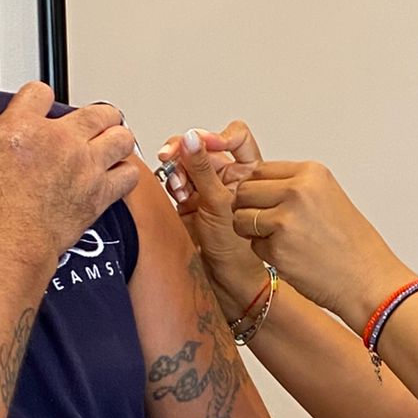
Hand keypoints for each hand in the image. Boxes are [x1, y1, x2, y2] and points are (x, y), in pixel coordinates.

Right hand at [0, 83, 137, 272]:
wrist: (1, 242)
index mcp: (24, 124)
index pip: (40, 92)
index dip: (39, 97)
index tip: (40, 106)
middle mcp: (60, 140)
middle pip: (98, 111)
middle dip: (99, 115)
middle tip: (96, 122)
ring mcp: (83, 166)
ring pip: (121, 138)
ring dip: (118, 139)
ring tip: (113, 144)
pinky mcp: (98, 195)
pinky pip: (128, 176)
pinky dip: (126, 175)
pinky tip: (118, 177)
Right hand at [156, 124, 268, 318]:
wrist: (222, 280)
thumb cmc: (236, 250)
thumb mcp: (220, 203)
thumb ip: (203, 168)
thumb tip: (192, 138)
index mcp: (247, 172)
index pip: (235, 137)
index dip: (219, 136)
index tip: (205, 143)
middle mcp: (226, 177)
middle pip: (202, 146)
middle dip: (186, 151)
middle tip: (173, 156)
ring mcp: (206, 188)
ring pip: (185, 162)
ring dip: (177, 169)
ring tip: (180, 185)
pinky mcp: (188, 200)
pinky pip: (174, 179)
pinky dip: (171, 182)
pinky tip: (176, 193)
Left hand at [227, 159, 409, 330]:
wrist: (368, 280)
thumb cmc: (352, 245)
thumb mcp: (327, 197)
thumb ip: (294, 187)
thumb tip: (257, 186)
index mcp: (311, 173)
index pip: (259, 170)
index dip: (257, 189)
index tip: (265, 203)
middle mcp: (297, 190)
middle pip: (244, 190)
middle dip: (248, 208)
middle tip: (266, 225)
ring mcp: (285, 219)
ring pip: (240, 217)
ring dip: (251, 231)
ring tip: (279, 240)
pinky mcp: (277, 247)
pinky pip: (252, 244)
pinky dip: (265, 253)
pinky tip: (290, 256)